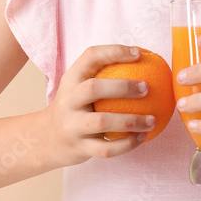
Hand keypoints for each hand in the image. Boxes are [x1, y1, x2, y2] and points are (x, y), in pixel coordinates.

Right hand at [45, 45, 155, 165]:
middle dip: (123, 87)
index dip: (114, 52)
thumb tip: (146, 60)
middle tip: (147, 88)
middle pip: (93, 88)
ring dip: (131, 121)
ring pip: (101, 122)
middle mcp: (68, 100)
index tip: (139, 54)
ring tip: (153, 120)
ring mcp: (71, 125)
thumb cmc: (76, 107)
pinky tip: (142, 138)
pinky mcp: (78, 148)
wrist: (47, 139)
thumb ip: (105, 74)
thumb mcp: (80, 87)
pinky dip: (126, 145)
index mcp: (71, 80)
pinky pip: (106, 149)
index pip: (90, 57)